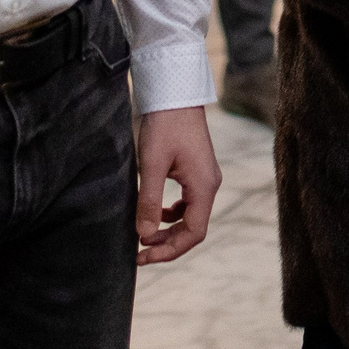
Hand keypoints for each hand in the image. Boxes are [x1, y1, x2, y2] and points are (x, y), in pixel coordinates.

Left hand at [135, 106, 221, 264]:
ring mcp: (205, 177)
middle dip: (167, 244)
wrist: (175, 93)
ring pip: (191, 217)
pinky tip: (155, 212)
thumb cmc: (164, 125)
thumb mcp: (152, 165)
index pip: (194, 233)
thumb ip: (150, 202)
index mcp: (204, 186)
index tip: (142, 255)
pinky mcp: (196, 170)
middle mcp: (209, 184)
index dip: (169, 250)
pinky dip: (172, 214)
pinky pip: (188, 203)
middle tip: (139, 252)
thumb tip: (144, 235)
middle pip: (194, 229)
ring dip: (169, 231)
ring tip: (144, 236)